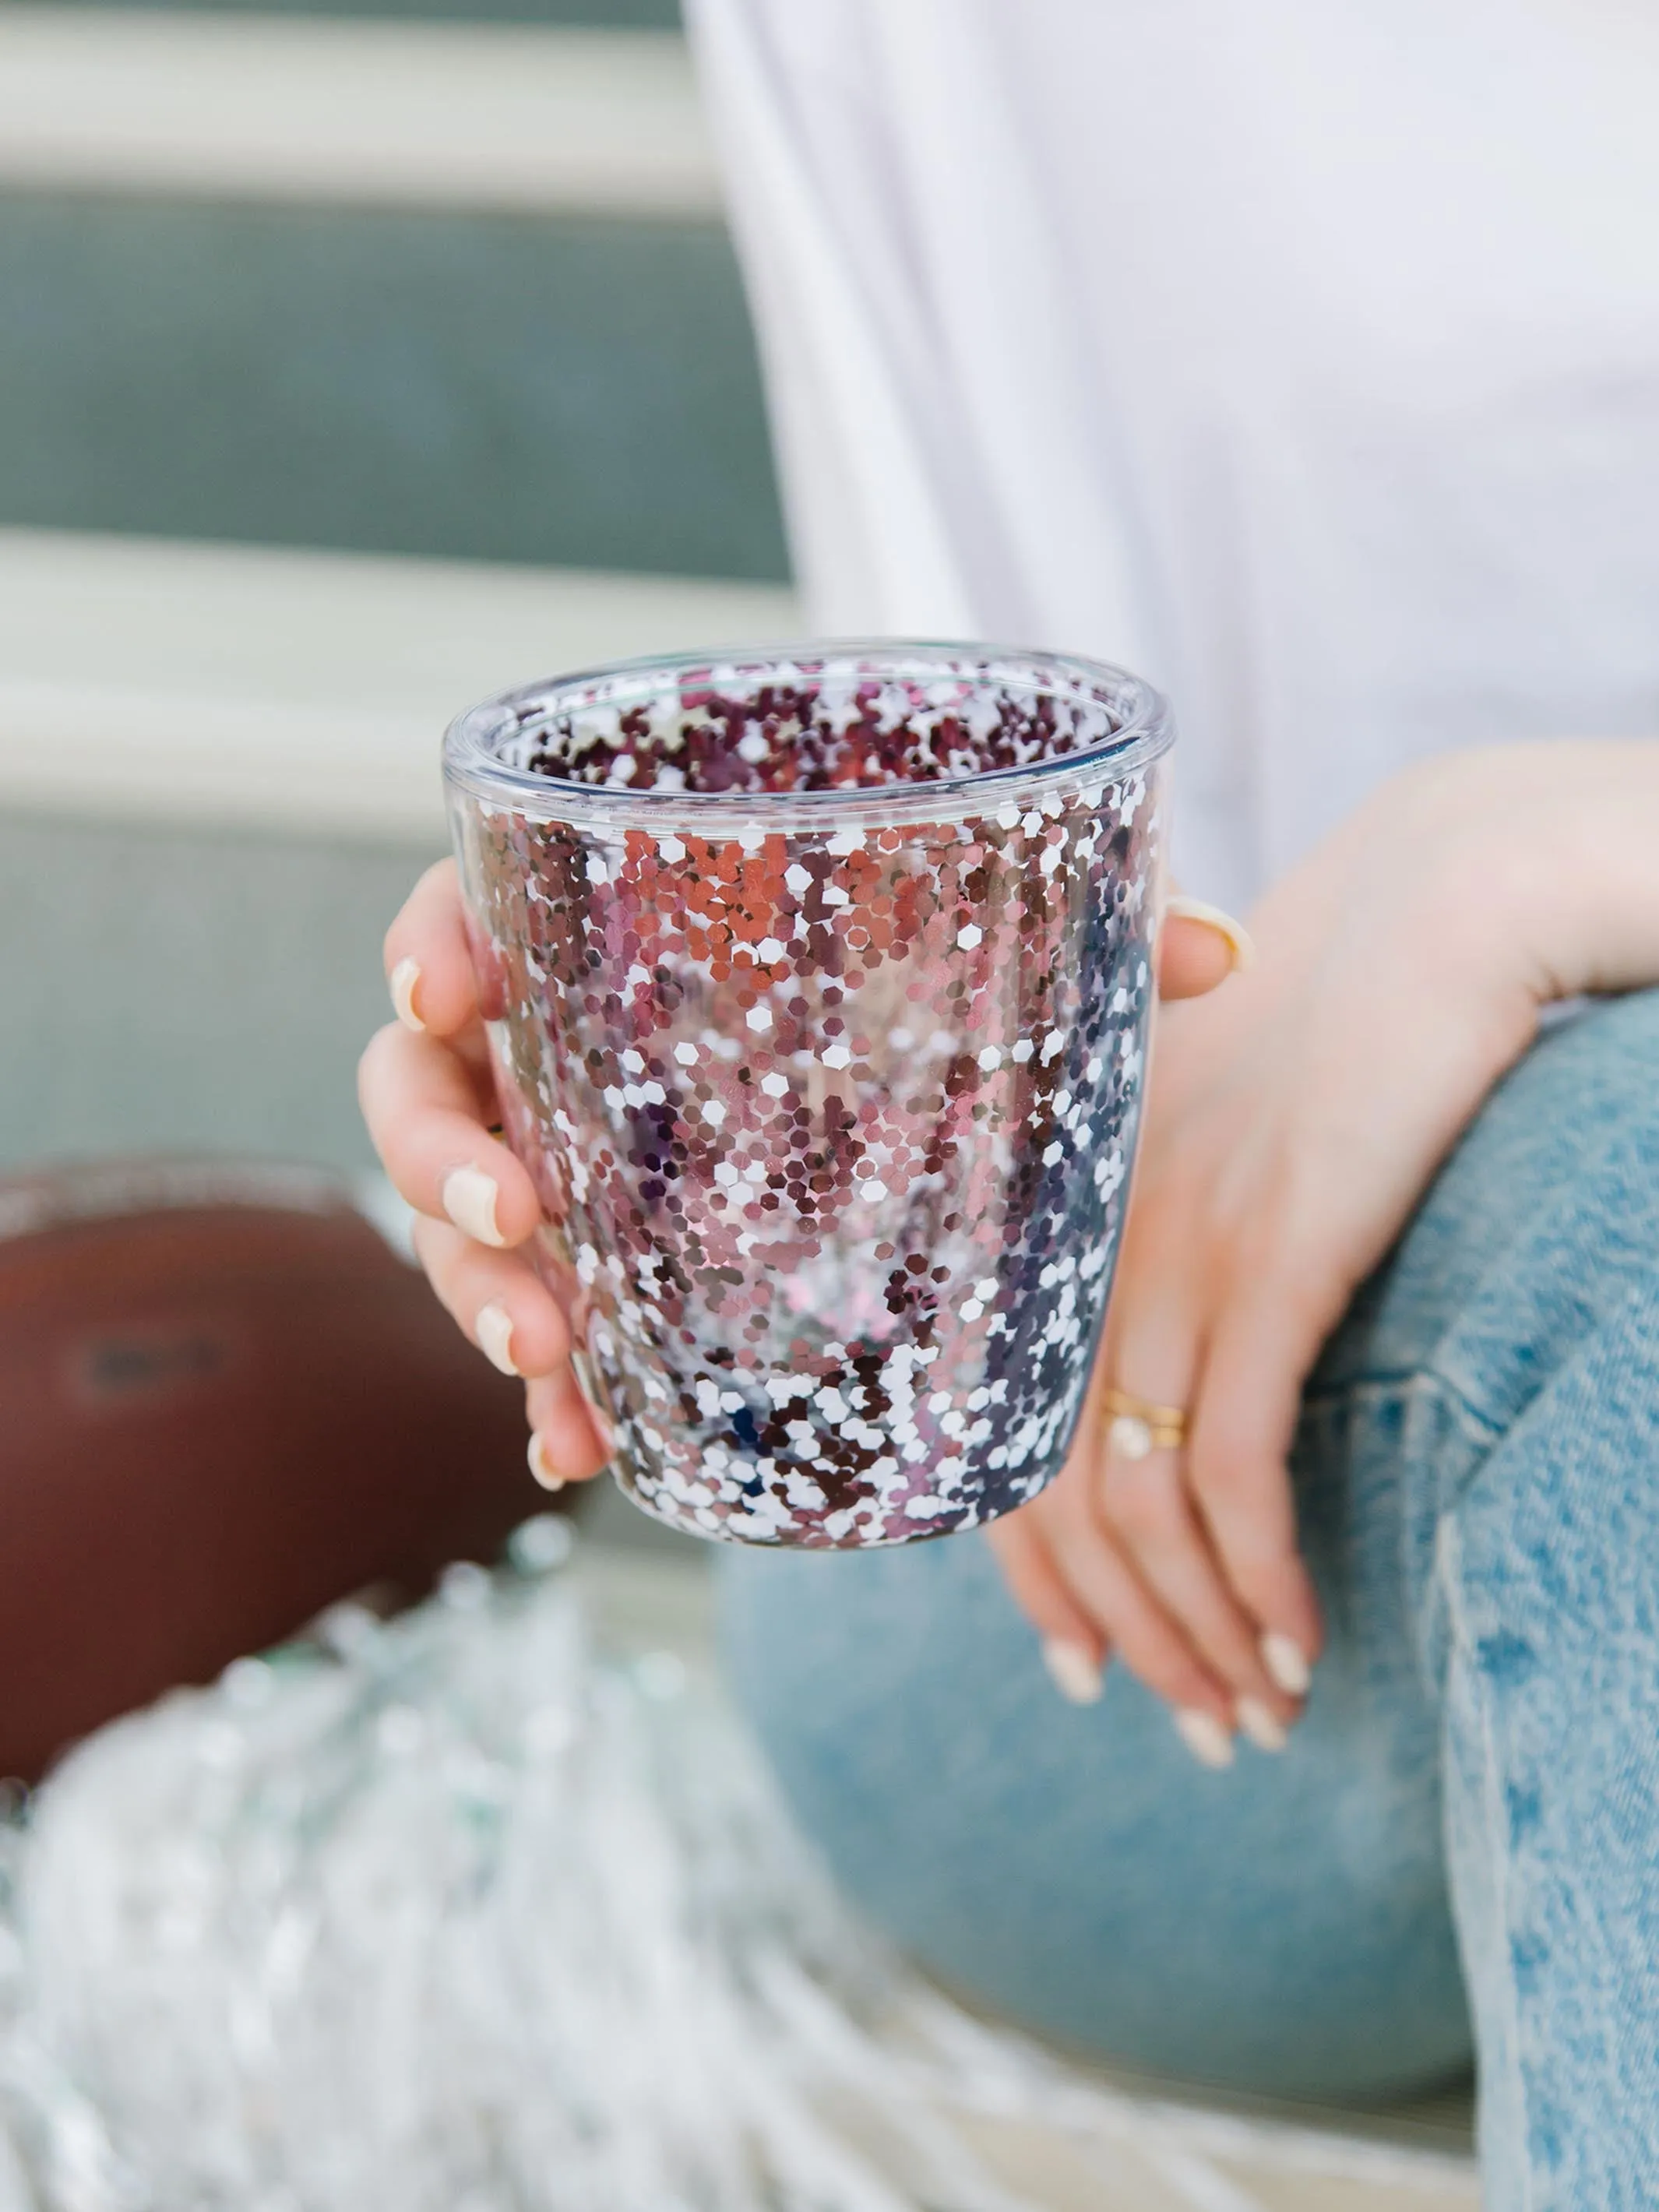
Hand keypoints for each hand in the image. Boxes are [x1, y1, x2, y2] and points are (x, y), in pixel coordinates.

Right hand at [358, 862, 1242, 1489]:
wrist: (895, 1103)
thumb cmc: (915, 988)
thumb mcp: (984, 960)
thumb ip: (1088, 937)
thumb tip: (1230, 953)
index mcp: (606, 931)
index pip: (467, 908)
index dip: (431, 946)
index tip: (451, 992)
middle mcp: (551, 1045)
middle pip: (423, 1088)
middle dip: (440, 1158)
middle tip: (518, 1213)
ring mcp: (554, 1158)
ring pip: (456, 1221)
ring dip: (477, 1292)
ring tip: (544, 1360)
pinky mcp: (588, 1263)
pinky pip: (532, 1326)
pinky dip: (545, 1391)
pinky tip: (573, 1451)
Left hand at [988, 750, 1583, 1763]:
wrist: (1432, 904)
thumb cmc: (1329, 1019)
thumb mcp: (1210, 1138)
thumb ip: (1165, 1242)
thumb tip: (1181, 1382)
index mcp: (1061, 1224)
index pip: (998, 1439)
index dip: (1027, 1577)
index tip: (1085, 1669)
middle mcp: (1089, 1247)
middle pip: (1056, 1501)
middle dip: (1128, 1641)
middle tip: (1197, 1729)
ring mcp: (1173, 1250)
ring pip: (1143, 1506)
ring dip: (1199, 1635)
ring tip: (1261, 1715)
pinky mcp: (1274, 1255)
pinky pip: (1238, 1465)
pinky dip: (1260, 1577)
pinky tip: (1300, 1641)